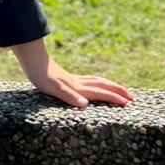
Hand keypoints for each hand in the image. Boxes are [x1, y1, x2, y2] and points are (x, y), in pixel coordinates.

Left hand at [13, 40, 131, 107]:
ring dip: (111, 86)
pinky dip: (99, 83)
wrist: (32, 59)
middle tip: (132, 97)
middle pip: (103, 86)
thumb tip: (85, 105)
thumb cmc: (41, 76)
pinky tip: (95, 84)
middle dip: (118, 91)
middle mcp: (78, 83)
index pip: (100, 93)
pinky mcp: (68, 78)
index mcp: (77, 87)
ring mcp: (74, 79)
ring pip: (98, 82)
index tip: (128, 103)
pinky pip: (89, 80)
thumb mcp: (53, 89)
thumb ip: (69, 96)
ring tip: (120, 90)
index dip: (114, 98)